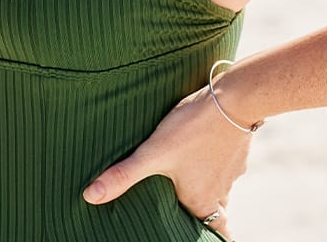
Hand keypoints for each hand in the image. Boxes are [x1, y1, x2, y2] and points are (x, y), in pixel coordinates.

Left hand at [82, 83, 253, 232]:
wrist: (234, 99)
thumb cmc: (192, 128)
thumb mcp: (153, 152)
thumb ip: (124, 175)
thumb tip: (90, 196)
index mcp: (201, 200)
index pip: (214, 232)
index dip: (211, 238)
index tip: (205, 239)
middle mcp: (220, 191)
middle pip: (215, 211)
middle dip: (203, 213)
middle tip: (189, 210)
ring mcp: (231, 169)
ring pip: (220, 186)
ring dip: (208, 184)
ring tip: (192, 177)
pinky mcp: (237, 147)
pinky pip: (226, 161)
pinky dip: (216, 159)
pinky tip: (204, 145)